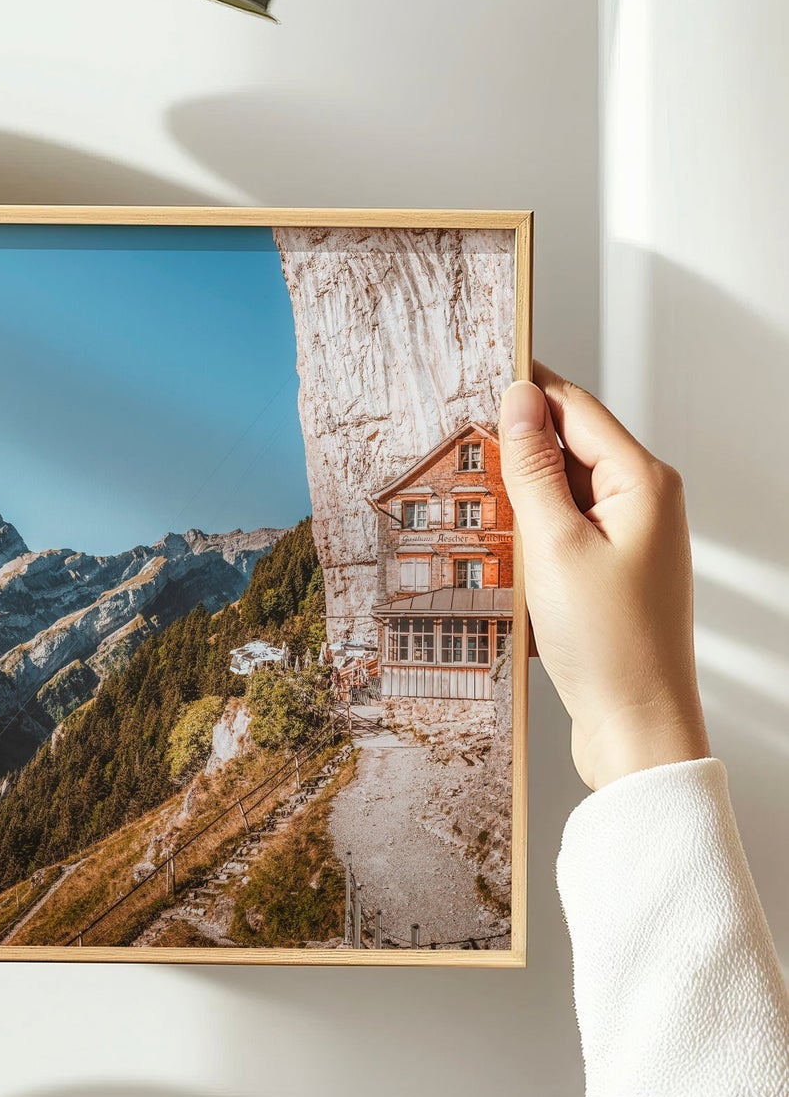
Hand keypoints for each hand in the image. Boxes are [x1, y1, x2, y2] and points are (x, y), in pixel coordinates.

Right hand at [498, 365, 708, 790]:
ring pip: (561, 490)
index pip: (575, 408)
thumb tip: (518, 400)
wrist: (636, 725)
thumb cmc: (609, 644)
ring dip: (516, 492)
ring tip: (466, 501)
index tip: (474, 371)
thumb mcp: (555, 545)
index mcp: (642, 482)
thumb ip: (534, 468)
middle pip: (568, 445)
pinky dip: (528, 530)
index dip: (524, 388)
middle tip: (453, 442)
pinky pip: (562, 528)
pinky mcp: (610, 570)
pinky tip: (496, 545)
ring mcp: (629, 537)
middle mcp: (643, 501)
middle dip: (513, 444)